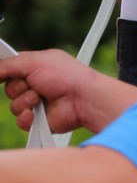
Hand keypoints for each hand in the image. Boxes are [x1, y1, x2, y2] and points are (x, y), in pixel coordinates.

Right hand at [0, 49, 136, 135]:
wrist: (82, 98)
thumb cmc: (66, 75)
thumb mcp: (34, 62)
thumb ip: (9, 64)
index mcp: (35, 67)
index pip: (11, 69)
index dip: (4, 72)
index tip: (1, 74)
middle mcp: (34, 84)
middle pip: (9, 88)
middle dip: (19, 87)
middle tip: (35, 84)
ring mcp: (36, 102)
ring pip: (14, 106)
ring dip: (25, 101)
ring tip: (41, 97)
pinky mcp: (38, 119)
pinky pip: (20, 120)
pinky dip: (27, 117)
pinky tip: (37, 113)